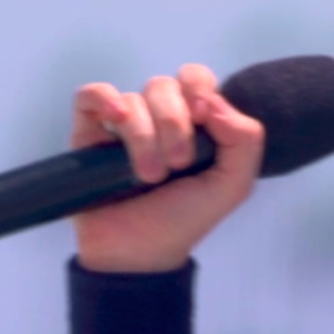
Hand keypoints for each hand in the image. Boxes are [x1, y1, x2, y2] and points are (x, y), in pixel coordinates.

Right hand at [68, 64, 264, 273]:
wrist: (139, 254)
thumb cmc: (185, 218)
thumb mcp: (233, 184)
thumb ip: (245, 139)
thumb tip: (213, 102)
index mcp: (193, 121)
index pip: (196, 79)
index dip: (199, 90)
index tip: (202, 119)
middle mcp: (157, 117)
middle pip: (163, 86)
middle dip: (174, 123)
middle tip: (177, 164)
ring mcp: (121, 124)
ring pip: (132, 99)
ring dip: (144, 136)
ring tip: (148, 175)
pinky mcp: (88, 133)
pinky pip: (89, 96)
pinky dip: (102, 100)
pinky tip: (115, 119)